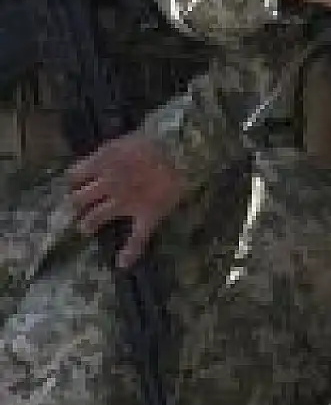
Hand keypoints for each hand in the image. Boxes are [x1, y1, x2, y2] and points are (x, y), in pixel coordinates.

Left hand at [65, 134, 183, 268]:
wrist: (183, 151)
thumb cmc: (157, 140)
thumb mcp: (125, 140)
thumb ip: (110, 154)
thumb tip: (102, 161)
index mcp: (102, 163)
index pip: (74, 175)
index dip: (74, 180)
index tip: (76, 182)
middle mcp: (108, 185)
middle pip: (78, 198)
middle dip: (76, 203)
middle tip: (78, 206)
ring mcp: (126, 202)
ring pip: (95, 217)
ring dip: (87, 224)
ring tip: (85, 227)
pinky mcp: (147, 216)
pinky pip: (137, 239)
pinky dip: (130, 253)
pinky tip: (122, 264)